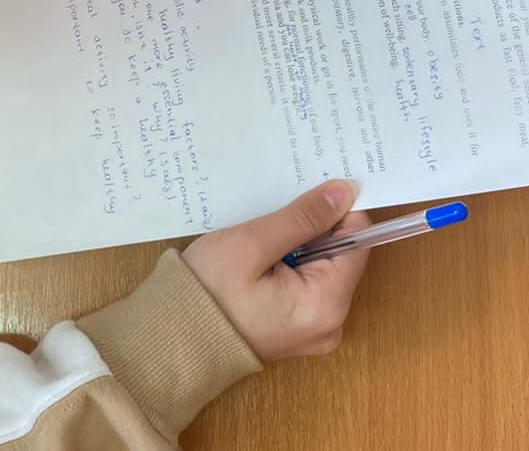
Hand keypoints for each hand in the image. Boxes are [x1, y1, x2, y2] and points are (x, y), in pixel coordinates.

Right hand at [182, 181, 369, 360]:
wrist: (171, 342)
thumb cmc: (208, 293)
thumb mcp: (253, 244)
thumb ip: (303, 217)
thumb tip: (345, 192)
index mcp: (326, 305)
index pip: (357, 241)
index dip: (338, 210)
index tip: (314, 186)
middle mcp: (330, 323)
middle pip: (342, 254)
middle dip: (316, 225)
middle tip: (282, 205)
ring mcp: (314, 329)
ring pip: (323, 265)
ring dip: (301, 242)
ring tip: (266, 228)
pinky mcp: (296, 327)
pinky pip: (308, 283)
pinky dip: (292, 261)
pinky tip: (264, 250)